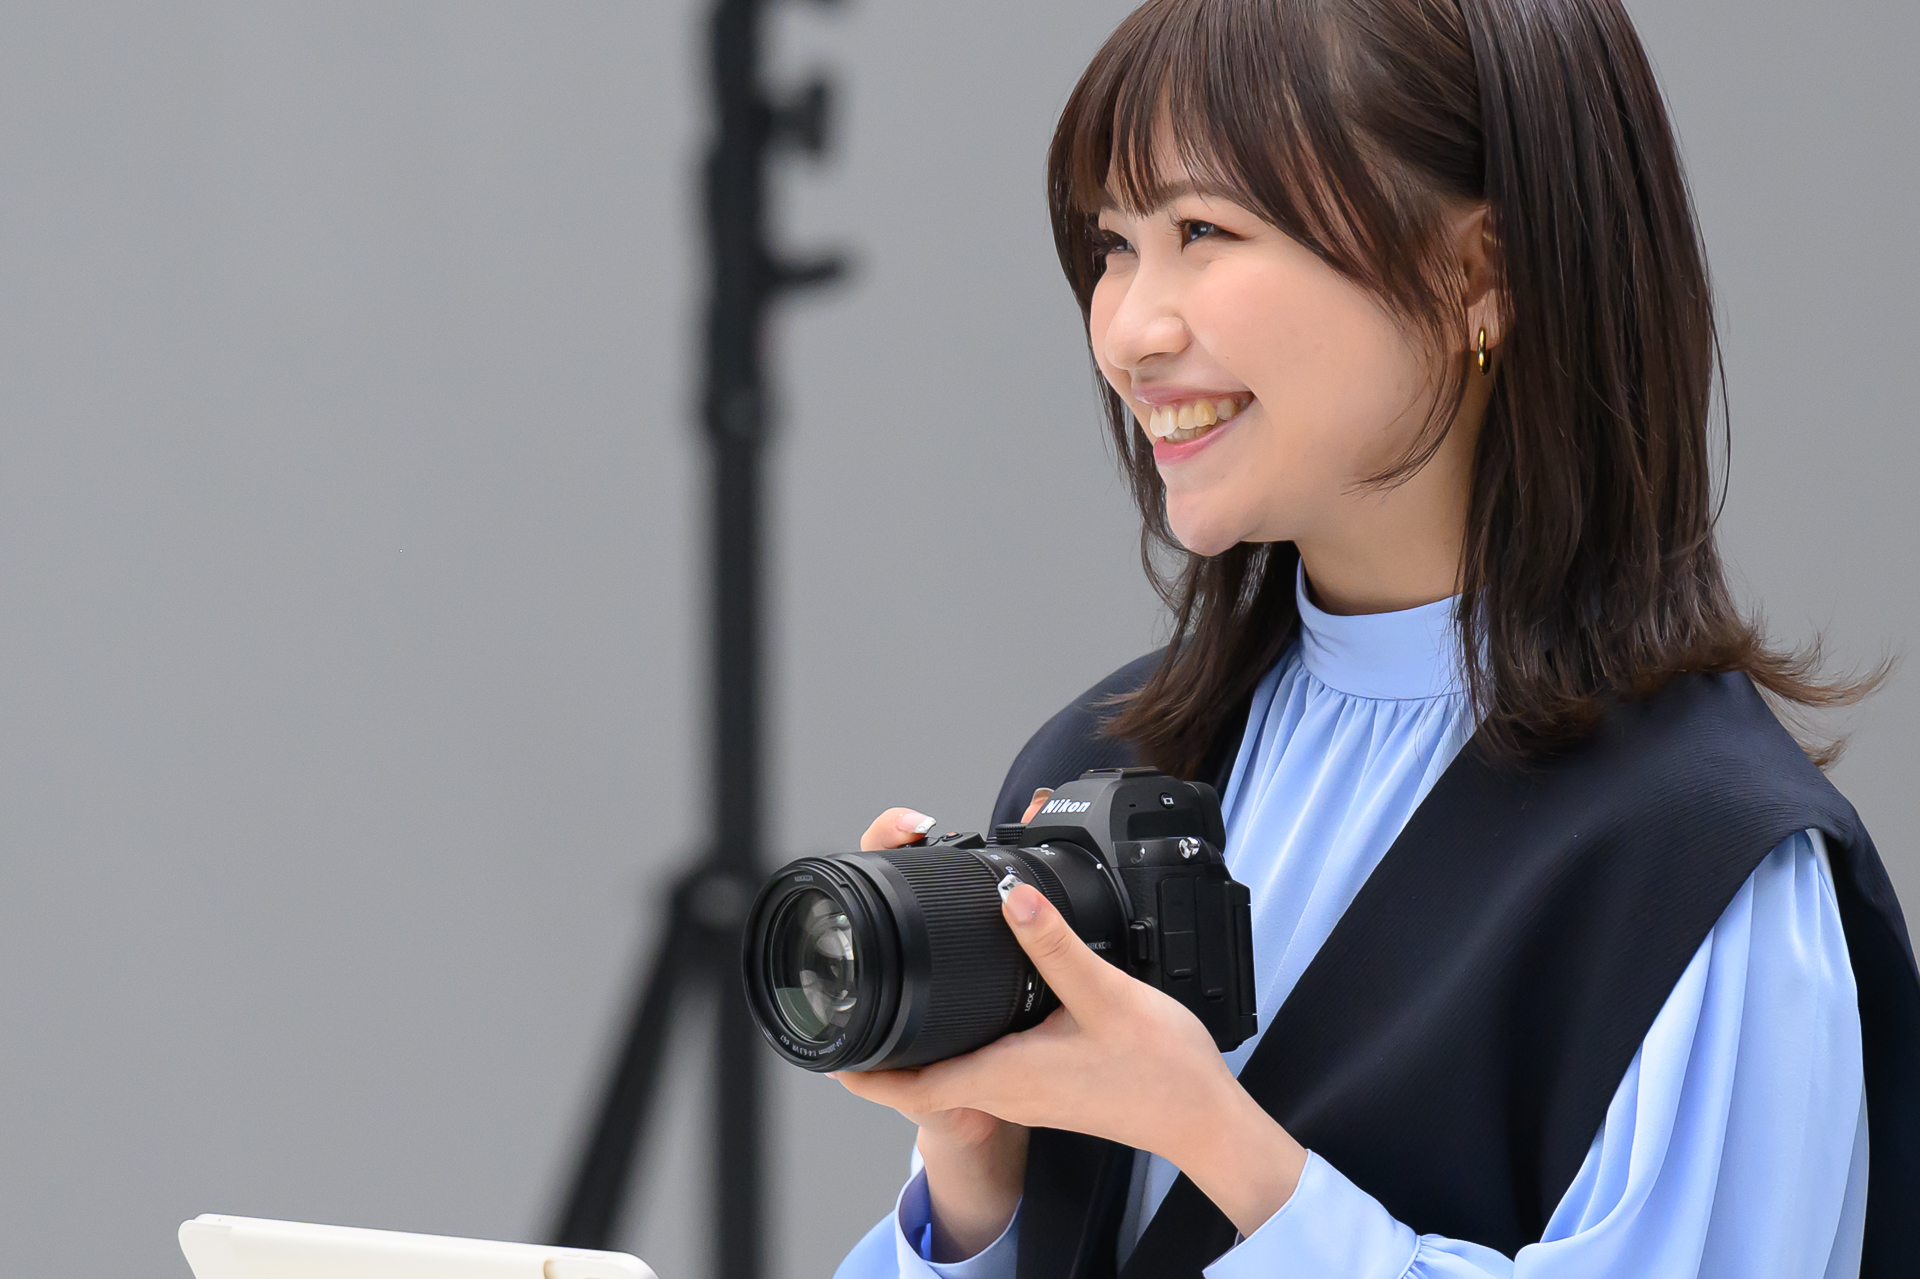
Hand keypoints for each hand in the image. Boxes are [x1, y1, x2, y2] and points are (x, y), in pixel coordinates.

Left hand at [836, 830, 1306, 1239]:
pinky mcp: (1049, 1085)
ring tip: (903, 998)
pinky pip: (988, 1065)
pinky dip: (966, 1039)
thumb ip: (1056, 945)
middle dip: (885, 1048)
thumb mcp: (1104, 997)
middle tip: (860, 1003)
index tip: (831, 1048)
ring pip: (955, 1070)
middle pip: (923, 1077)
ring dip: (924, 1043)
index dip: (864, 1072)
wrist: (1203, 1119)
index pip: (912, 1089)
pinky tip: (979, 1007)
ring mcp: (1028, 1092)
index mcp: (1006, 1075)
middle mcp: (1008, 1090)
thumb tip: (1012, 898)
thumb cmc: (1161, 1073)